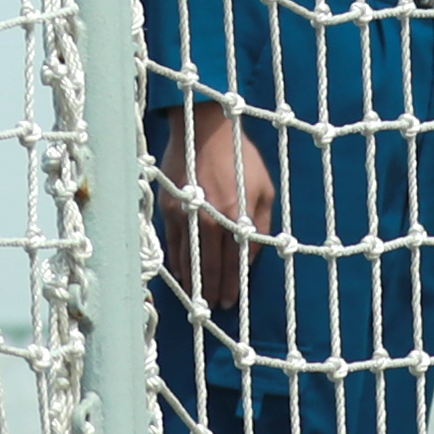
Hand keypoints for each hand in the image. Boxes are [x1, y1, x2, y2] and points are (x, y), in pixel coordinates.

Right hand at [155, 103, 280, 319]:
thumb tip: (253, 254)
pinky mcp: (169, 208)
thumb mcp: (264, 188)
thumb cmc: (240, 156)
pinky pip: (172, 242)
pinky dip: (177, 261)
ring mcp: (185, 214)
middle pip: (210, 265)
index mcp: (235, 215)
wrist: (204, 128)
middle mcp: (209, 219)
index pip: (233, 261)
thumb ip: (260, 223)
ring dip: (194, 281)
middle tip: (215, 306)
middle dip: (214, 288)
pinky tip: (183, 273)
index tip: (232, 300)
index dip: (232, 284)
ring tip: (198, 297)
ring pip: (188, 258)